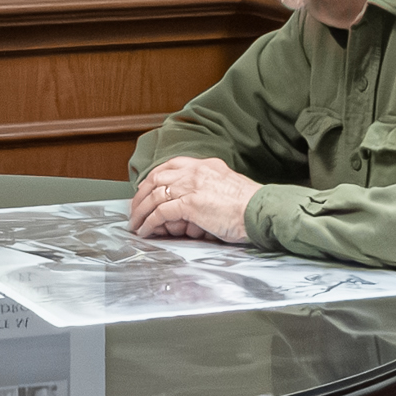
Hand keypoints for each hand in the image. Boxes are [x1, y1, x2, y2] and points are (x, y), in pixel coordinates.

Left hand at [128, 156, 256, 243]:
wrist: (261, 210)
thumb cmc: (250, 205)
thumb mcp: (228, 186)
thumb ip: (209, 188)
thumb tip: (195, 202)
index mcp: (205, 165)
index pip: (170, 166)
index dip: (152, 178)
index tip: (145, 190)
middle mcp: (196, 171)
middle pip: (156, 178)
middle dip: (141, 195)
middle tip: (135, 209)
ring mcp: (192, 186)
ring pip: (154, 195)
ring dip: (141, 211)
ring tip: (136, 224)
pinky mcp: (190, 204)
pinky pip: (160, 213)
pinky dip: (149, 223)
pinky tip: (146, 231)